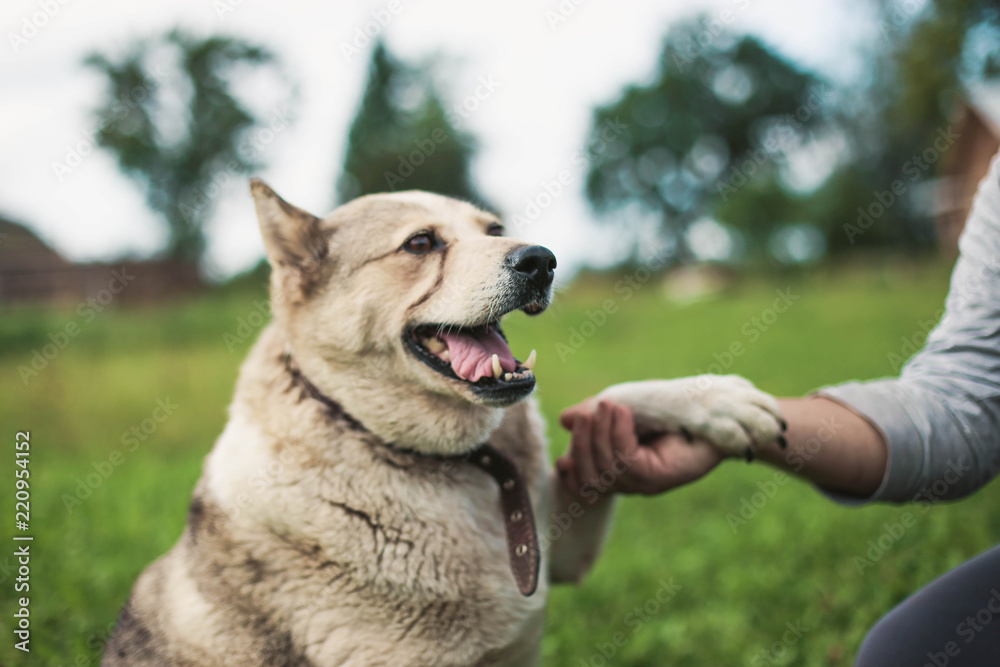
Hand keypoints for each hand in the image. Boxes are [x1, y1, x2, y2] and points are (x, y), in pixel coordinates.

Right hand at [556, 400, 722, 496]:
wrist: (710, 408)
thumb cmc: (668, 405)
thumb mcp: (623, 405)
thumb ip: (594, 414)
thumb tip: (565, 419)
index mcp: (620, 468)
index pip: (586, 485)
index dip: (570, 478)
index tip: (562, 460)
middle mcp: (631, 480)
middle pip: (591, 478)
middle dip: (583, 444)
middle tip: (587, 414)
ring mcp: (645, 481)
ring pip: (606, 469)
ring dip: (600, 434)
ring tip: (609, 405)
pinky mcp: (659, 476)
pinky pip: (626, 460)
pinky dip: (618, 434)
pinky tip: (623, 413)